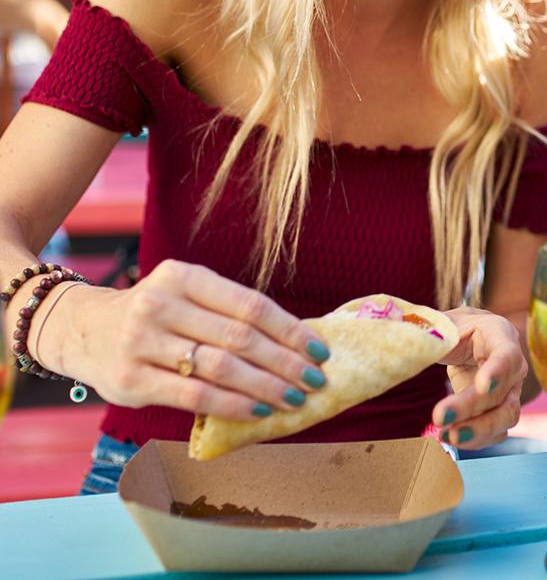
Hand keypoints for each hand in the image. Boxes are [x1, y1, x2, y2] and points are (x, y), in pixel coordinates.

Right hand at [40, 260, 331, 421]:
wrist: (83, 331)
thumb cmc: (156, 315)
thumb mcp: (187, 296)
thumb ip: (228, 312)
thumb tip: (296, 341)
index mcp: (184, 276)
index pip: (250, 305)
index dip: (290, 329)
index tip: (319, 350)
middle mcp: (162, 303)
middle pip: (240, 337)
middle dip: (285, 362)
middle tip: (315, 380)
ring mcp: (143, 341)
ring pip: (220, 367)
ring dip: (265, 386)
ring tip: (294, 399)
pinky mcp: (132, 379)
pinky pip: (194, 396)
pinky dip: (232, 405)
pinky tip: (258, 412)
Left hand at [431, 306, 526, 450]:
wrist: (472, 339)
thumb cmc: (458, 328)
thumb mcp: (444, 323)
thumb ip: (427, 331)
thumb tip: (401, 337)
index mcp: (500, 335)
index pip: (507, 355)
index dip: (497, 371)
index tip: (481, 386)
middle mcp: (512, 366)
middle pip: (501, 393)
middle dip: (472, 409)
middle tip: (440, 417)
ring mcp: (510, 391)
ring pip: (504, 417)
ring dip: (476, 431)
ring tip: (445, 435)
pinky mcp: (500, 411)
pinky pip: (494, 432)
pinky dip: (474, 439)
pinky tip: (449, 436)